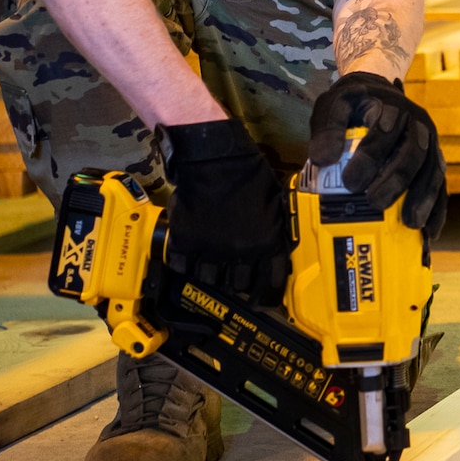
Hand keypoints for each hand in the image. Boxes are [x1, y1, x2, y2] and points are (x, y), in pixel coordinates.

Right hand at [162, 118, 291, 305]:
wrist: (215, 161)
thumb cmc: (251, 177)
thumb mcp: (275, 205)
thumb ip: (275, 231)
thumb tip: (276, 249)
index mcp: (267, 244)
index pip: (270, 282)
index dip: (266, 294)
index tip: (262, 299)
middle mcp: (241, 254)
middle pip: (238, 283)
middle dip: (237, 278)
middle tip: (233, 270)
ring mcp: (211, 251)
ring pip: (210, 278)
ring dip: (210, 271)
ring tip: (210, 259)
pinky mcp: (185, 244)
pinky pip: (183, 266)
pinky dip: (185, 262)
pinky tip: (189, 252)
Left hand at [307, 72, 447, 240]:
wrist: (379, 91)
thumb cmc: (353, 103)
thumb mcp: (334, 105)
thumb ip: (327, 129)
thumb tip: (323, 160)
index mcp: (392, 107)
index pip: (384, 131)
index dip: (370, 156)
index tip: (350, 183)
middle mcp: (417, 124)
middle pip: (414, 152)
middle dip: (397, 179)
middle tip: (375, 203)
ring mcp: (430, 143)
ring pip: (433, 170)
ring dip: (424, 198)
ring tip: (411, 223)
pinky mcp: (435, 161)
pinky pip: (441, 186)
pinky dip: (438, 209)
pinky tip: (430, 232)